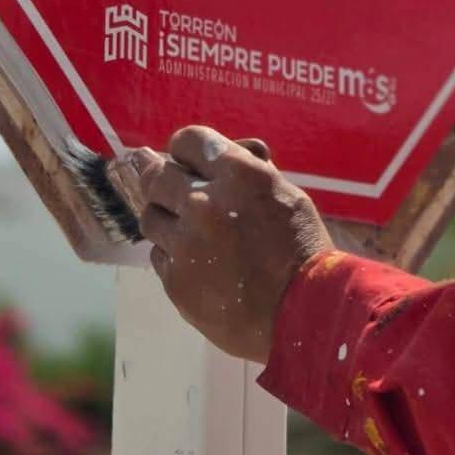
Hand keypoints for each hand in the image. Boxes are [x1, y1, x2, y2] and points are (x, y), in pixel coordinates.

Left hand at [133, 126, 332, 362]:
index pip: (188, 140)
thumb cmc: (302, 249)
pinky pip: (160, 255)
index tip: (184, 159)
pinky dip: (173, 254)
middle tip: (165, 185)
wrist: (304, 313)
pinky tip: (197, 263)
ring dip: (165, 218)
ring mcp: (185, 244)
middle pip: (156, 177)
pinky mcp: (176, 280)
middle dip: (160, 178)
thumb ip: (246, 172)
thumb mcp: (285, 194)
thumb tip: (212, 160)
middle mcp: (204, 203)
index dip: (184, 149)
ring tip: (185, 230)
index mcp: (237, 174)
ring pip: (150, 217)